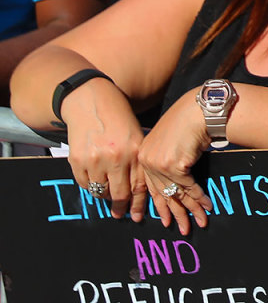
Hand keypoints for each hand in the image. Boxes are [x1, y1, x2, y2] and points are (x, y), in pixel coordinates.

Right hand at [64, 88, 146, 221]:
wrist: (91, 101)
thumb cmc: (118, 119)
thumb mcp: (136, 136)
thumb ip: (137, 161)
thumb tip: (138, 191)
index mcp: (134, 151)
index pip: (139, 186)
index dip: (138, 204)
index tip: (137, 216)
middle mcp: (116, 158)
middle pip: (119, 194)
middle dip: (121, 207)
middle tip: (120, 215)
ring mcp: (95, 160)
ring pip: (100, 191)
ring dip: (105, 196)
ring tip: (108, 195)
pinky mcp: (77, 160)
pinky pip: (84, 183)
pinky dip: (90, 186)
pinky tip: (94, 181)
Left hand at [137, 89, 214, 235]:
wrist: (199, 109)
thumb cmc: (188, 120)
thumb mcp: (172, 140)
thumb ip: (168, 158)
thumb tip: (176, 178)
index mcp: (143, 155)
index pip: (150, 187)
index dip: (160, 206)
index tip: (165, 220)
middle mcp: (147, 161)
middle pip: (163, 193)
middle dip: (175, 213)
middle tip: (181, 229)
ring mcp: (158, 164)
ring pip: (177, 194)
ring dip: (191, 210)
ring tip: (199, 223)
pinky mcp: (173, 165)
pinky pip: (189, 188)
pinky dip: (199, 199)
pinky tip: (207, 207)